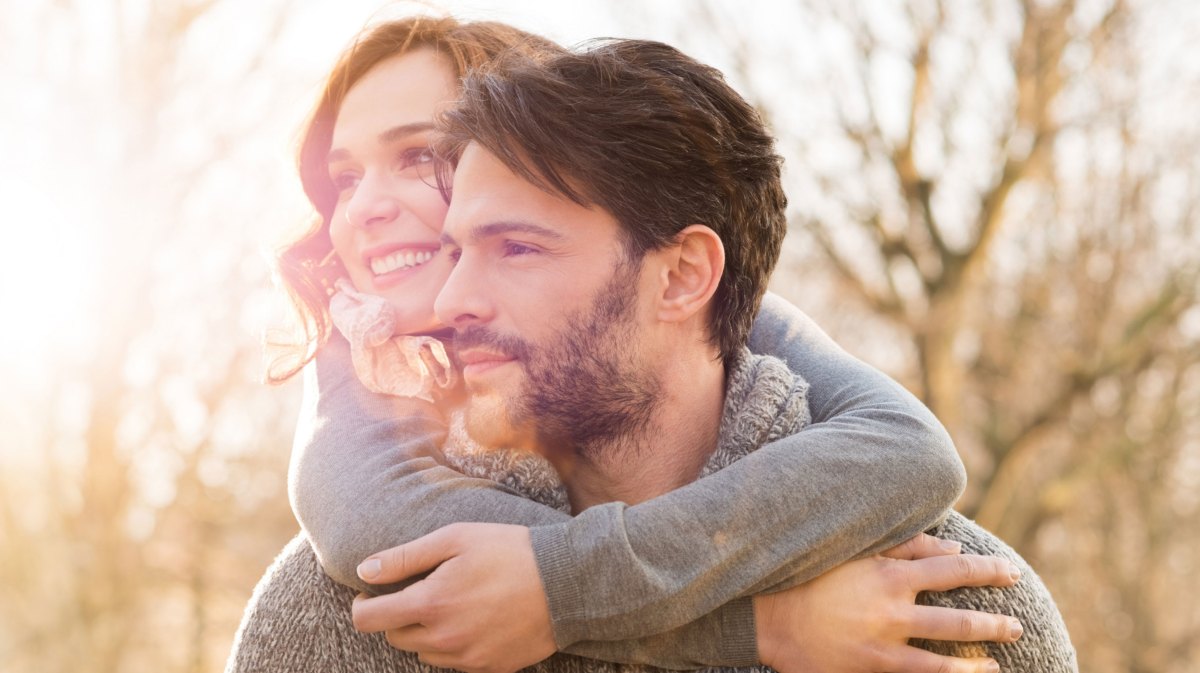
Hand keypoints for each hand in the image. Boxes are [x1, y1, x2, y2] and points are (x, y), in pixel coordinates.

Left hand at [350, 522, 555, 672]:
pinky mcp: (489, 669)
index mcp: (431, 603)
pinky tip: (473, 619)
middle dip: (396, 616)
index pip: (370, 620)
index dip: (362, 605)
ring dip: (425, 631)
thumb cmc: (510, 551)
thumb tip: (364, 570)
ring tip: (451, 603)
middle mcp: (444, 638)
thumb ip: (404, 557)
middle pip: (395, 638)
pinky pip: (454, 662)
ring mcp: (467, 658)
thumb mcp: (455, 539)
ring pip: (423, 652)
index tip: (371, 593)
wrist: (566, 583)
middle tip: (417, 591)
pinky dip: (453, 644)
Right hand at [755, 533, 1022, 672]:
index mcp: (892, 577)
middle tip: (1016, 625)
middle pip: (959, 622)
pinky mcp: (870, 670)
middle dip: (994, 625)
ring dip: (975, 666)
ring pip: (944, 663)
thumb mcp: (857, 551)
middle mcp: (894, 613)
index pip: (955, 571)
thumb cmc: (812, 575)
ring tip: (996, 666)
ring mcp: (883, 648)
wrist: (769, 615)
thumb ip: (907, 547)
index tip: (1011, 573)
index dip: (988, 571)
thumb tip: (954, 549)